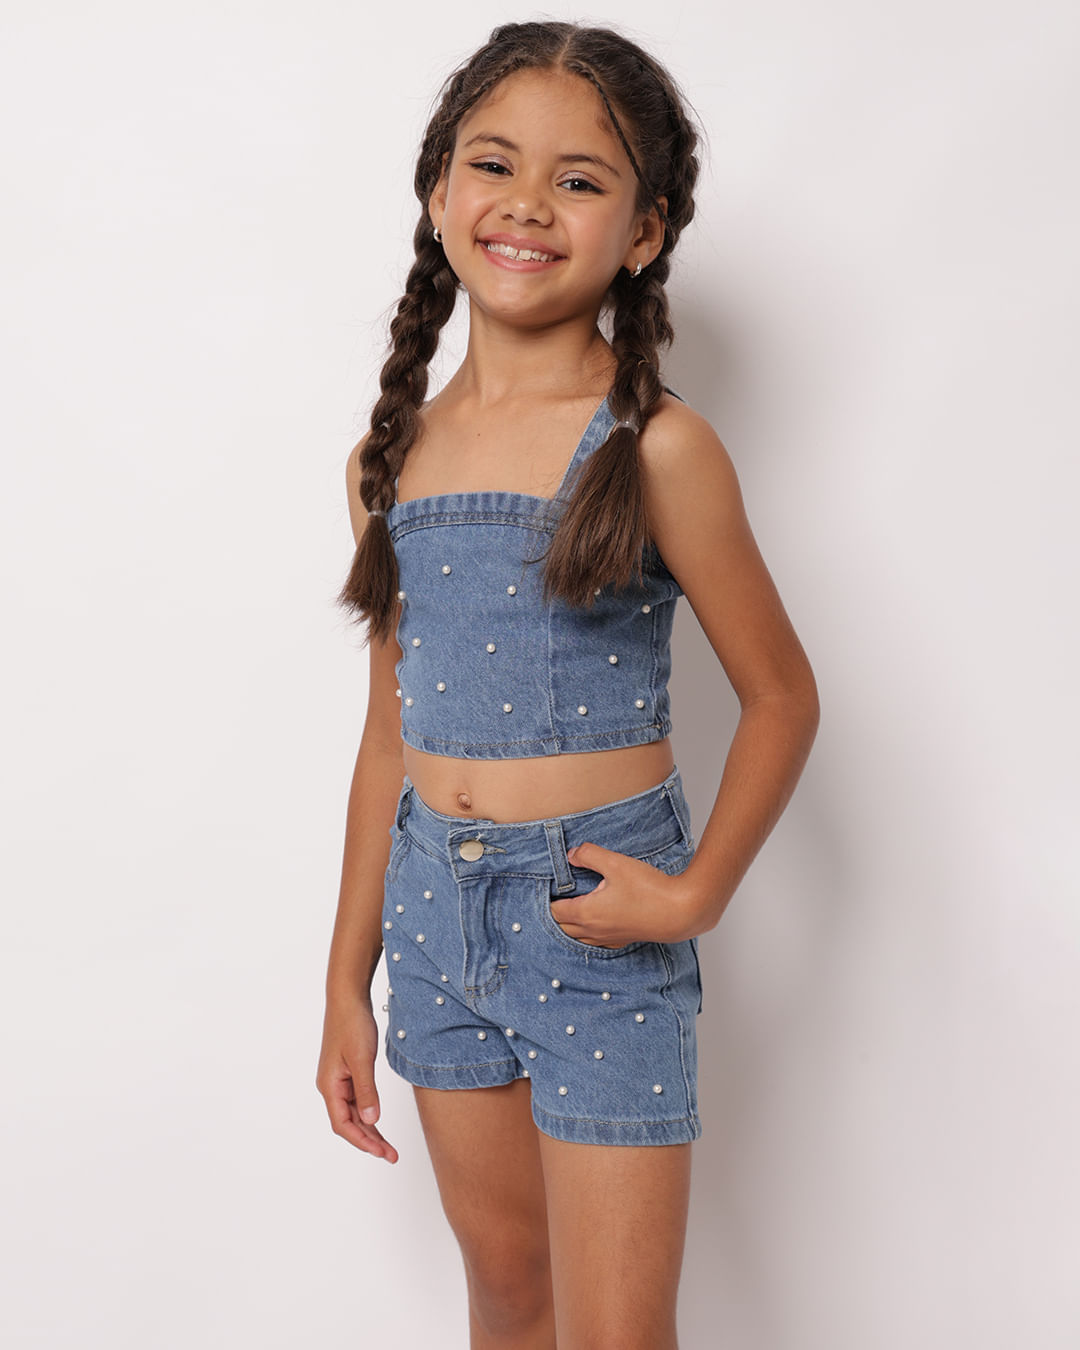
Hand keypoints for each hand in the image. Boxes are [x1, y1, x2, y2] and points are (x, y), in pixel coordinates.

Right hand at [316, 998, 398, 1162]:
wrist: (348, 998)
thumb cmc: (352, 1024)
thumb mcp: (362, 1059)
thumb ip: (367, 1091)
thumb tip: (371, 1121)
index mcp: (330, 1086)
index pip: (342, 1124)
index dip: (362, 1141)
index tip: (381, 1152)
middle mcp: (331, 1086)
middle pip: (349, 1123)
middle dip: (369, 1140)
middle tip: (391, 1155)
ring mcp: (339, 1080)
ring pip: (354, 1113)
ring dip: (370, 1129)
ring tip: (389, 1146)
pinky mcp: (348, 1072)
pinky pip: (358, 1099)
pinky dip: (369, 1112)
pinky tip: (379, 1120)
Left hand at [548, 842, 699, 947]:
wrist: (680, 912)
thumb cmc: (648, 889)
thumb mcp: (615, 863)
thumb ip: (589, 855)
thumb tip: (571, 855)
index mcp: (587, 913)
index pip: (554, 912)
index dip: (548, 900)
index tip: (549, 887)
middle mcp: (594, 930)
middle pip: (562, 927)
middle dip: (556, 913)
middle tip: (558, 896)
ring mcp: (609, 937)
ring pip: (579, 937)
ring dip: (571, 924)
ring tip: (573, 906)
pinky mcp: (623, 939)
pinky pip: (597, 941)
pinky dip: (589, 932)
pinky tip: (597, 919)